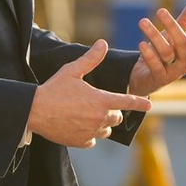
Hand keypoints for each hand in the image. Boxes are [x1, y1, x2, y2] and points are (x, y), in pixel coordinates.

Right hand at [28, 39, 152, 147]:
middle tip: (100, 102)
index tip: (150, 105)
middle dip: (113, 110)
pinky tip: (80, 125)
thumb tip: (103, 43)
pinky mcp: (80, 143)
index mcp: (101, 100)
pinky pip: (93, 140)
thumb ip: (91, 58)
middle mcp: (99, 119)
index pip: (127, 102)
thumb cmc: (54, 89)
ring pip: (106, 130)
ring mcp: (90, 133)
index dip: (139, 103)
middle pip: (117, 117)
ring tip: (89, 114)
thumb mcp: (73, 70)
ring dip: (102, 124)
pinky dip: (90, 134)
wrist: (35, 112)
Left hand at [128, 0, 185, 95]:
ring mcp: (173, 73)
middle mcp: (185, 63)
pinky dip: (149, 54)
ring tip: (142, 21)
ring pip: (166, 52)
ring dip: (154, 35)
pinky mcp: (159, 80)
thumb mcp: (172, 36)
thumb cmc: (162, 53)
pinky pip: (155, 66)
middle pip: (182, 43)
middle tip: (160, 10)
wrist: (145, 78)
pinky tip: (142, 43)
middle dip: (172, 26)